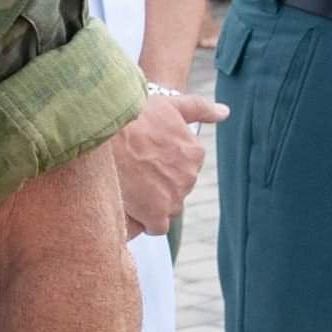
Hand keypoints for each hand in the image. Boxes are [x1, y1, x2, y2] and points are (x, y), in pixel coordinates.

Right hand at [112, 90, 225, 236]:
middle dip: (159, 184)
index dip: (164, 165)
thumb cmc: (135, 115)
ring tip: (130, 187)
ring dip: (152, 202)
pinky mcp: (155, 214)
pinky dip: (146, 222)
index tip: (147, 158)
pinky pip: (157, 227)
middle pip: (176, 189)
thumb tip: (225, 112)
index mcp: (195, 152)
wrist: (105, 132)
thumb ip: (201, 108)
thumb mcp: (171, 104)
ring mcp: (173, 197)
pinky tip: (133, 210)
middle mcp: (189, 177)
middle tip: (135, 172)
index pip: (185, 167)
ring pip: (167, 207)